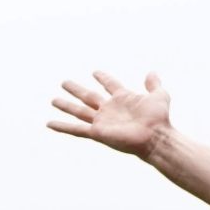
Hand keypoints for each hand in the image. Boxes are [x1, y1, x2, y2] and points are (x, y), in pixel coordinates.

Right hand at [48, 71, 172, 159]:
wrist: (155, 137)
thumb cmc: (159, 118)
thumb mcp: (160, 96)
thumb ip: (154, 85)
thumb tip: (152, 72)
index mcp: (124, 98)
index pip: (110, 85)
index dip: (103, 78)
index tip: (95, 72)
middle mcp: (110, 109)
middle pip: (89, 96)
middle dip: (77, 90)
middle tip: (64, 82)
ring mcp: (103, 121)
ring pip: (79, 111)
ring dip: (66, 105)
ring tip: (53, 100)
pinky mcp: (97, 132)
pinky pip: (76, 129)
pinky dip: (62, 127)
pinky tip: (49, 124)